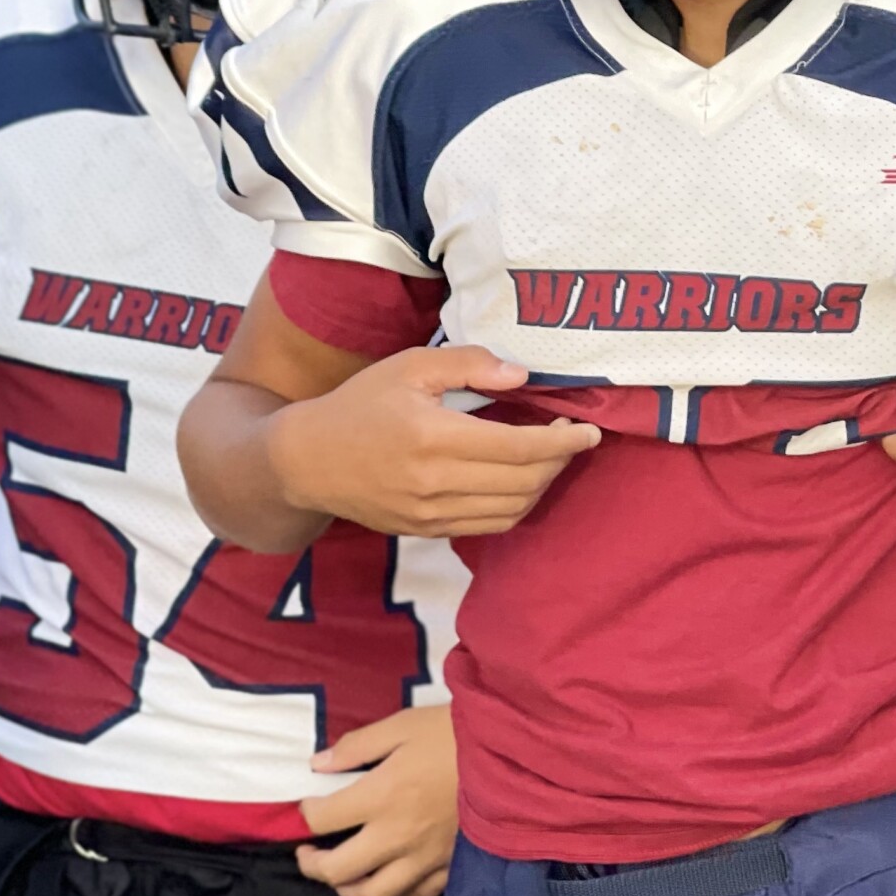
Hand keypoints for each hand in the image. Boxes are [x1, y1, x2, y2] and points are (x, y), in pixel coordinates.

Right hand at [270, 346, 599, 538]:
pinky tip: (521, 482)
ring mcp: (430, 514)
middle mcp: (434, 483)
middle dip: (559, 461)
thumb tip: (520, 376)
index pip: (519, 449)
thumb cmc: (360, 405)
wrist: (306, 461)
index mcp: (433, 438)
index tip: (589, 430)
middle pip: (524, 482)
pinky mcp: (425, 531)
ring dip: (542, 486)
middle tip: (572, 439)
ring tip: (550, 458)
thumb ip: (469, 364)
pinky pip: (488, 526)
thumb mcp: (409, 366)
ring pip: (512, 510)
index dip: (563, 442)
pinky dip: (516, 506)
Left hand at [297, 703, 457, 895]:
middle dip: (313, 865)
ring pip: (374, 894)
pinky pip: (415, 894)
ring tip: (344, 875)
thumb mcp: (403, 724)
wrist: (514, 750)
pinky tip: (391, 877)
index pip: (322, 819)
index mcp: (380, 796)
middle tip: (309, 853)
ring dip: (349, 889)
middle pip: (338, 870)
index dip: (305, 814)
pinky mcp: (450, 865)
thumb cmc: (455, 732)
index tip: (309, 805)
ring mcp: (424, 857)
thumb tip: (318, 765)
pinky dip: (396, 891)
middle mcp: (396, 835)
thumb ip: (357, 746)